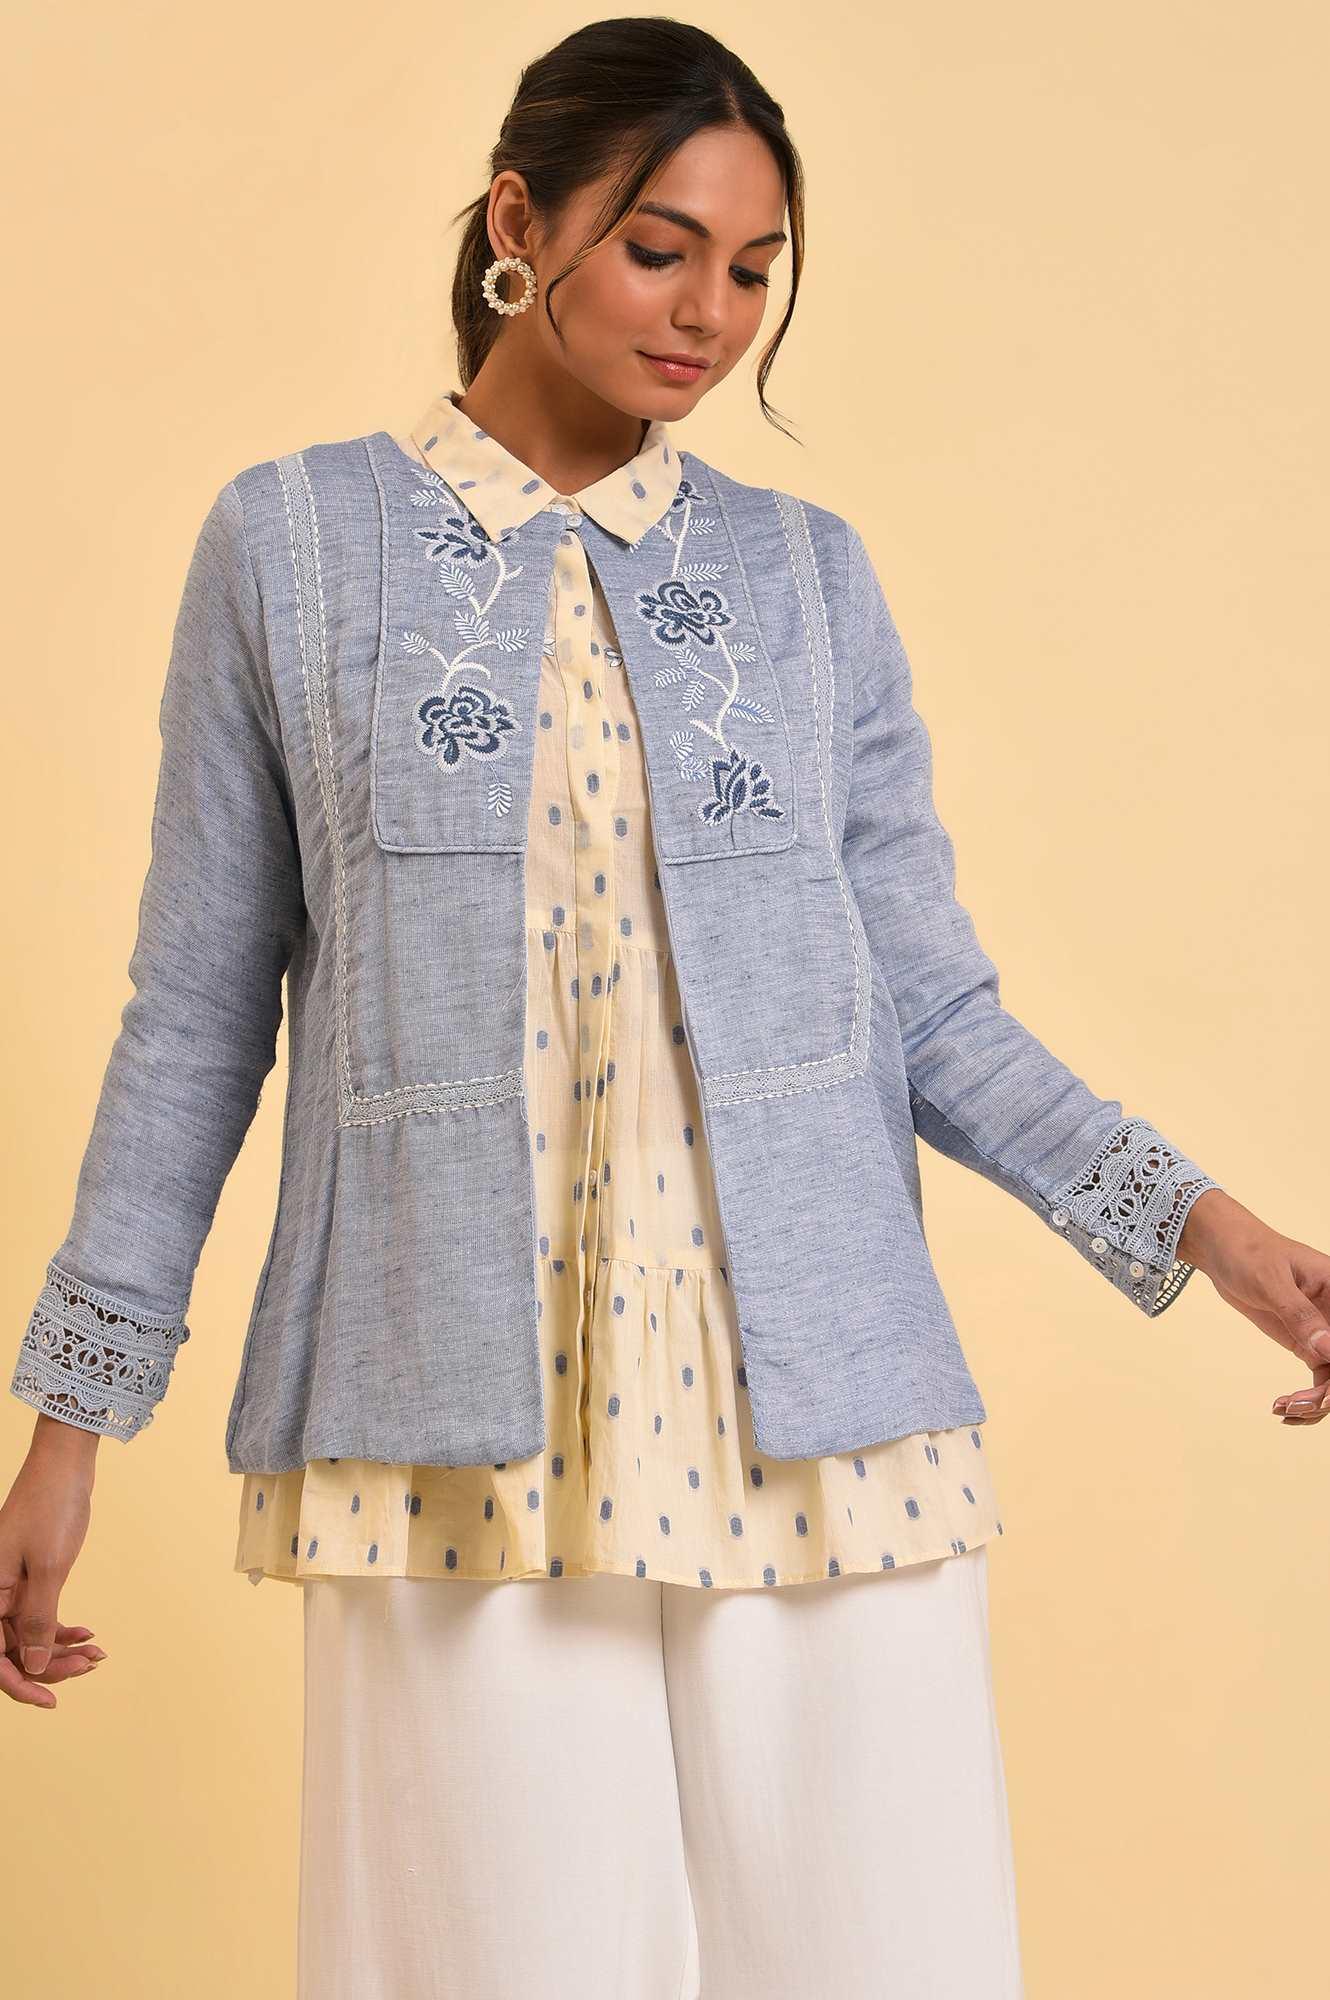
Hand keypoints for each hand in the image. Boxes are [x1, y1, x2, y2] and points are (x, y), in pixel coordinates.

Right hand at [0, 1420, 107, 1707]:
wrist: (64, 1465)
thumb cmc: (51, 1508)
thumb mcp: (48, 1568)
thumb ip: (37, 1620)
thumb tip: (30, 1666)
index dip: (19, 1684)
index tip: (50, 1700)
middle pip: (12, 1650)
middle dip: (48, 1665)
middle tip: (90, 1666)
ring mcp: (10, 1588)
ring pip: (28, 1637)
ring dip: (59, 1649)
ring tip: (96, 1655)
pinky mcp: (29, 1579)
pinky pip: (39, 1616)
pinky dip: (61, 1629)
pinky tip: (89, 1635)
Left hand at [1178, 1188, 1329, 1423]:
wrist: (1220, 1248)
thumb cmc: (1247, 1250)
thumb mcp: (1270, 1280)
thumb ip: (1299, 1314)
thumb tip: (1328, 1350)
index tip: (1328, 1390)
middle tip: (1299, 1405)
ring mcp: (1323, 1331)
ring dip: (1317, 1402)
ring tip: (1284, 1409)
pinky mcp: (1305, 1341)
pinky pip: (1319, 1379)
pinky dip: (1306, 1398)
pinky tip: (1283, 1408)